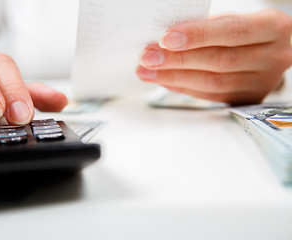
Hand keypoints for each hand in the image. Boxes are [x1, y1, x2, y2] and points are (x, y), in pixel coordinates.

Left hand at [136, 9, 291, 104]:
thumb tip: (165, 42)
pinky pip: (209, 96)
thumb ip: (204, 30)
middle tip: (149, 58)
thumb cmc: (244, 30)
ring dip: (174, 78)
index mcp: (273, 28)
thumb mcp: (230, 20)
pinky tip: (165, 81)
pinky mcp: (247, 99)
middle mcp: (273, 57)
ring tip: (149, 72)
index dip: (197, 36)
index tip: (166, 39)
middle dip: (178, 60)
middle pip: (220, 62)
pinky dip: (183, 87)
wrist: (267, 50)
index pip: (232, 31)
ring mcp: (262, 82)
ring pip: (213, 84)